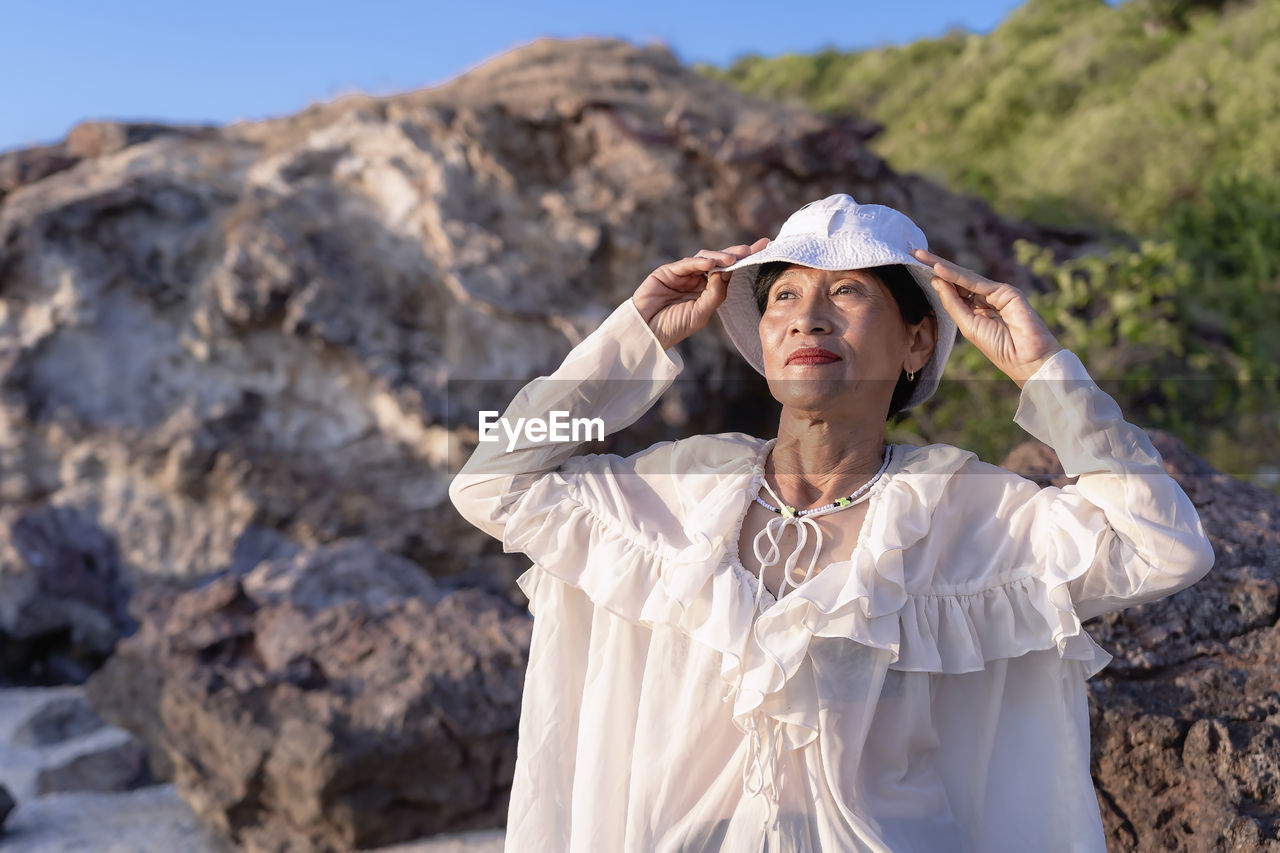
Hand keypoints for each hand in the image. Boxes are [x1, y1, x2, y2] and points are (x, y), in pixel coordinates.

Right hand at [632, 238, 769, 349]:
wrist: (646, 333)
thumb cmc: (673, 327)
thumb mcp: (701, 314)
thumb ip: (715, 293)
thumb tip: (726, 271)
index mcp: (706, 291)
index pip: (728, 272)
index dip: (744, 260)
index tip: (763, 248)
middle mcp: (696, 280)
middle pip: (719, 261)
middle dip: (736, 253)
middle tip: (752, 248)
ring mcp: (682, 274)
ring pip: (704, 258)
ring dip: (719, 257)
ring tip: (732, 260)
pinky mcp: (667, 272)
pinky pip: (686, 264)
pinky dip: (699, 262)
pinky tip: (711, 263)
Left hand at [912, 248, 1062, 388]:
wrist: (1027, 359)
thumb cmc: (999, 348)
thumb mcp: (968, 325)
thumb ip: (953, 303)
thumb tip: (935, 280)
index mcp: (976, 310)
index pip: (953, 290)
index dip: (936, 279)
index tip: (916, 266)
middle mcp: (986, 298)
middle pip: (957, 279)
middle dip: (935, 266)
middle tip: (914, 253)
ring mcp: (996, 293)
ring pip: (965, 277)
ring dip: (942, 266)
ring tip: (921, 256)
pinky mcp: (1006, 291)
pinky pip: (976, 282)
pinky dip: (957, 275)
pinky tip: (939, 269)